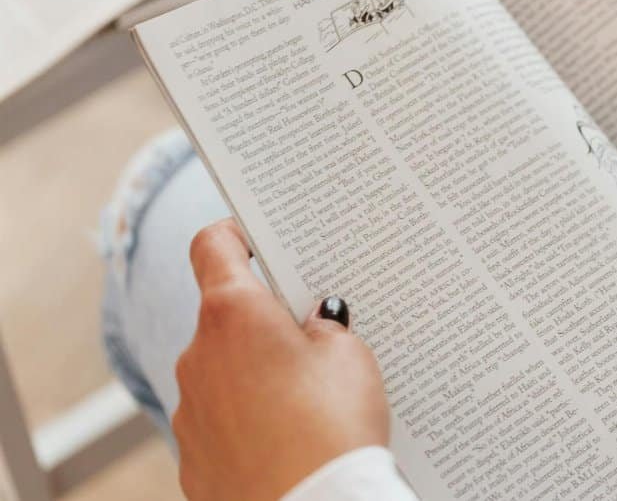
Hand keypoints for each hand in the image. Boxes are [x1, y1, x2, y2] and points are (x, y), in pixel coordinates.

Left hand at [173, 218, 389, 500]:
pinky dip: (252, 423)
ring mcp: (190, 410)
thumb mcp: (350, 357)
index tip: (256, 237)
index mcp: (232, 313)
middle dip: (267, 322)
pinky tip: (291, 440)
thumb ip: (325, 328)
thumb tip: (314, 325)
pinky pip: (224, 424)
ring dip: (258, 376)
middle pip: (227, 317)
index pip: (214, 246)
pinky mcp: (194, 459)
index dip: (235, 233)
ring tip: (312, 401)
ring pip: (225, 373)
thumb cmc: (331, 428)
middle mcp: (198, 356)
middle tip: (317, 337)